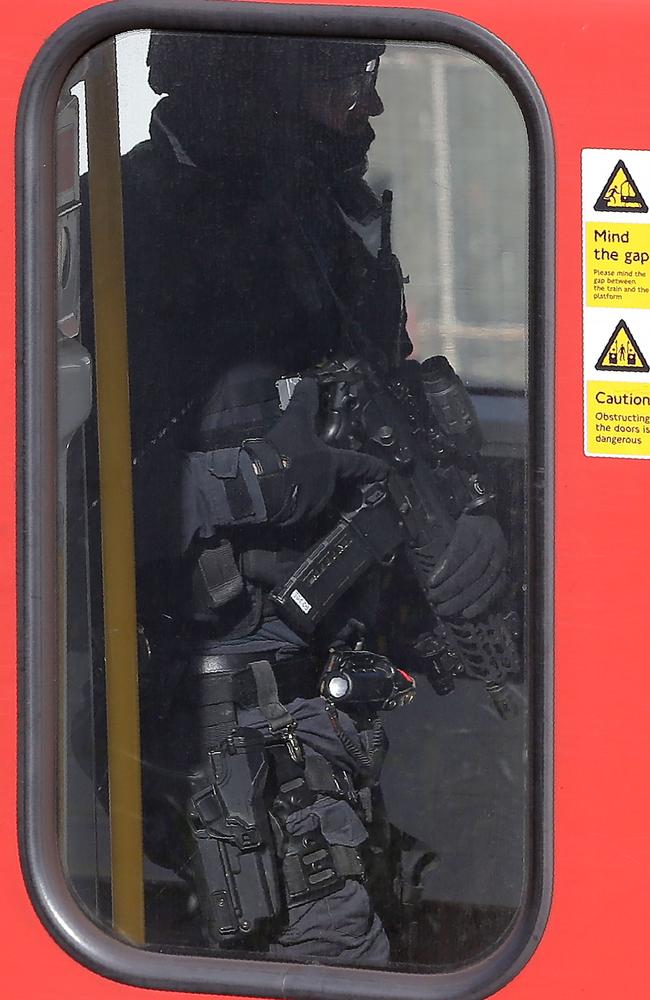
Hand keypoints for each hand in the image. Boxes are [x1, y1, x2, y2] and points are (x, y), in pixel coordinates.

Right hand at [248, 378, 387, 525]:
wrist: (257, 485)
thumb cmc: (282, 452)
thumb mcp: (294, 422)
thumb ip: (303, 403)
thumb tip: (308, 382)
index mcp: (331, 464)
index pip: (358, 463)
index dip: (373, 466)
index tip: (386, 472)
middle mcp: (327, 487)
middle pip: (332, 481)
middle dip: (323, 476)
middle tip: (308, 470)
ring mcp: (311, 505)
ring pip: (313, 497)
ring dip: (305, 490)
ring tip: (287, 481)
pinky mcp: (293, 519)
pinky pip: (295, 510)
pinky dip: (290, 502)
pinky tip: (276, 494)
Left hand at [425, 513, 507, 618]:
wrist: (486, 525)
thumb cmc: (461, 528)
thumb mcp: (449, 526)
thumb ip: (437, 540)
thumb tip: (418, 558)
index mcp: (474, 528)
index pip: (460, 550)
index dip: (446, 568)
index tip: (431, 582)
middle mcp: (492, 542)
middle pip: (472, 569)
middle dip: (451, 587)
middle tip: (434, 598)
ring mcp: (502, 558)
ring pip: (484, 582)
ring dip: (463, 599)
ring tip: (444, 610)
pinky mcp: (506, 571)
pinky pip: (496, 590)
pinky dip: (482, 604)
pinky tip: (467, 614)